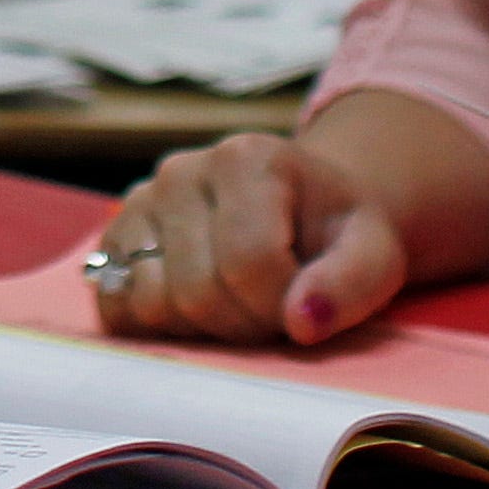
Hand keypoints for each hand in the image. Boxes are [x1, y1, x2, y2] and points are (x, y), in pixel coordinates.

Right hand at [89, 130, 414, 346]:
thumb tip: (303, 321)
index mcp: (247, 158)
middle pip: (198, 291)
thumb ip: (351, 285)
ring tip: (239, 306)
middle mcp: (181, 170)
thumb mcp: (374, 254)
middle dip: (245, 324)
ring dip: (203, 330)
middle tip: (273, 312)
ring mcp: (140, 201)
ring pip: (152, 303)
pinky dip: (157, 326)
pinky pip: (115, 305)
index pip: (249, 263)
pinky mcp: (114, 237)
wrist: (303, 209)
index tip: (305, 304)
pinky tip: (198, 309)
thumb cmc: (337, 234)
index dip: (281, 306)